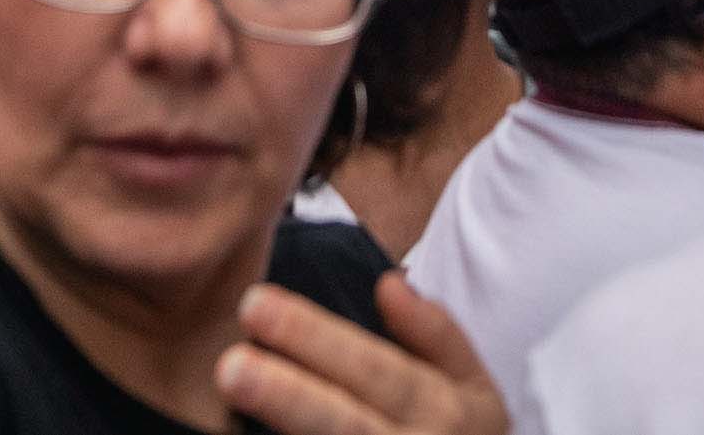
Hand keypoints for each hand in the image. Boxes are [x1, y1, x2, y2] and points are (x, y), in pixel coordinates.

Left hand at [217, 274, 507, 434]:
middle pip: (346, 426)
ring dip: (286, 425)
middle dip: (289, 397)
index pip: (378, 371)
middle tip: (230, 366)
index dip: (318, 341)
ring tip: (232, 389)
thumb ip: (436, 333)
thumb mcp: (473, 388)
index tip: (254, 304)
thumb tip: (387, 283)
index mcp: (449, 413)